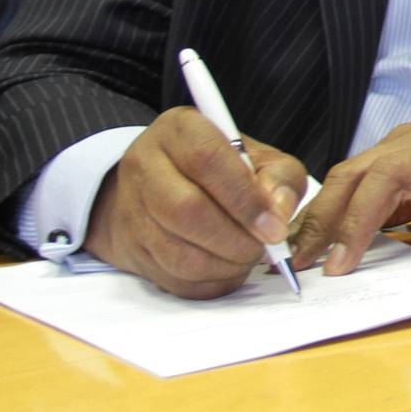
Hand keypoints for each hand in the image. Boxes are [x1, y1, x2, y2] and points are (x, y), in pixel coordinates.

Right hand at [84, 107, 305, 298]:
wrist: (164, 183)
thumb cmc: (222, 167)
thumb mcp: (259, 156)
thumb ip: (279, 177)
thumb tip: (278, 214)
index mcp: (181, 129)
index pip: (207, 160)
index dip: (245, 198)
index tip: (274, 227)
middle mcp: (146, 164)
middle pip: (186, 210)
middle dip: (235, 239)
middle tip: (263, 248)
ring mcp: (131, 208)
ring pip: (175, 251)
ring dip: (223, 265)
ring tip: (248, 258)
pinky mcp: (130, 247)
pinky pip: (171, 278)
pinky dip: (207, 282)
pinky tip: (227, 269)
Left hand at [290, 117, 410, 279]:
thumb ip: (399, 202)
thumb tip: (351, 241)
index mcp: (403, 147)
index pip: (347, 177)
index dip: (316, 213)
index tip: (291, 250)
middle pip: (356, 177)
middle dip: (324, 220)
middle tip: (302, 262)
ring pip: (390, 184)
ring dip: (361, 227)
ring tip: (343, 266)